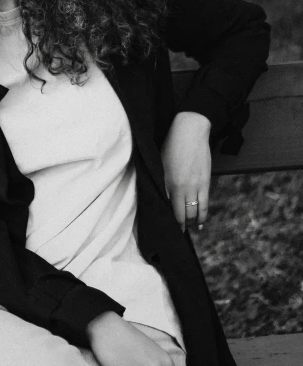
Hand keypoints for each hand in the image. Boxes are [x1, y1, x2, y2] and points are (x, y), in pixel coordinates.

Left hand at [161, 111, 211, 230]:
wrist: (190, 131)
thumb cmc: (171, 145)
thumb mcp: (159, 163)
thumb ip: (160, 181)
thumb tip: (159, 197)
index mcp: (166, 182)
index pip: (167, 209)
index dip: (168, 221)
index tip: (166, 229)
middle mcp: (180, 187)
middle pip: (180, 215)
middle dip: (179, 226)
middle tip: (177, 234)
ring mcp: (194, 186)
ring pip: (193, 213)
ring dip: (191, 223)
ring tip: (188, 230)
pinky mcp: (205, 183)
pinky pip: (204, 205)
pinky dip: (203, 216)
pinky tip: (201, 224)